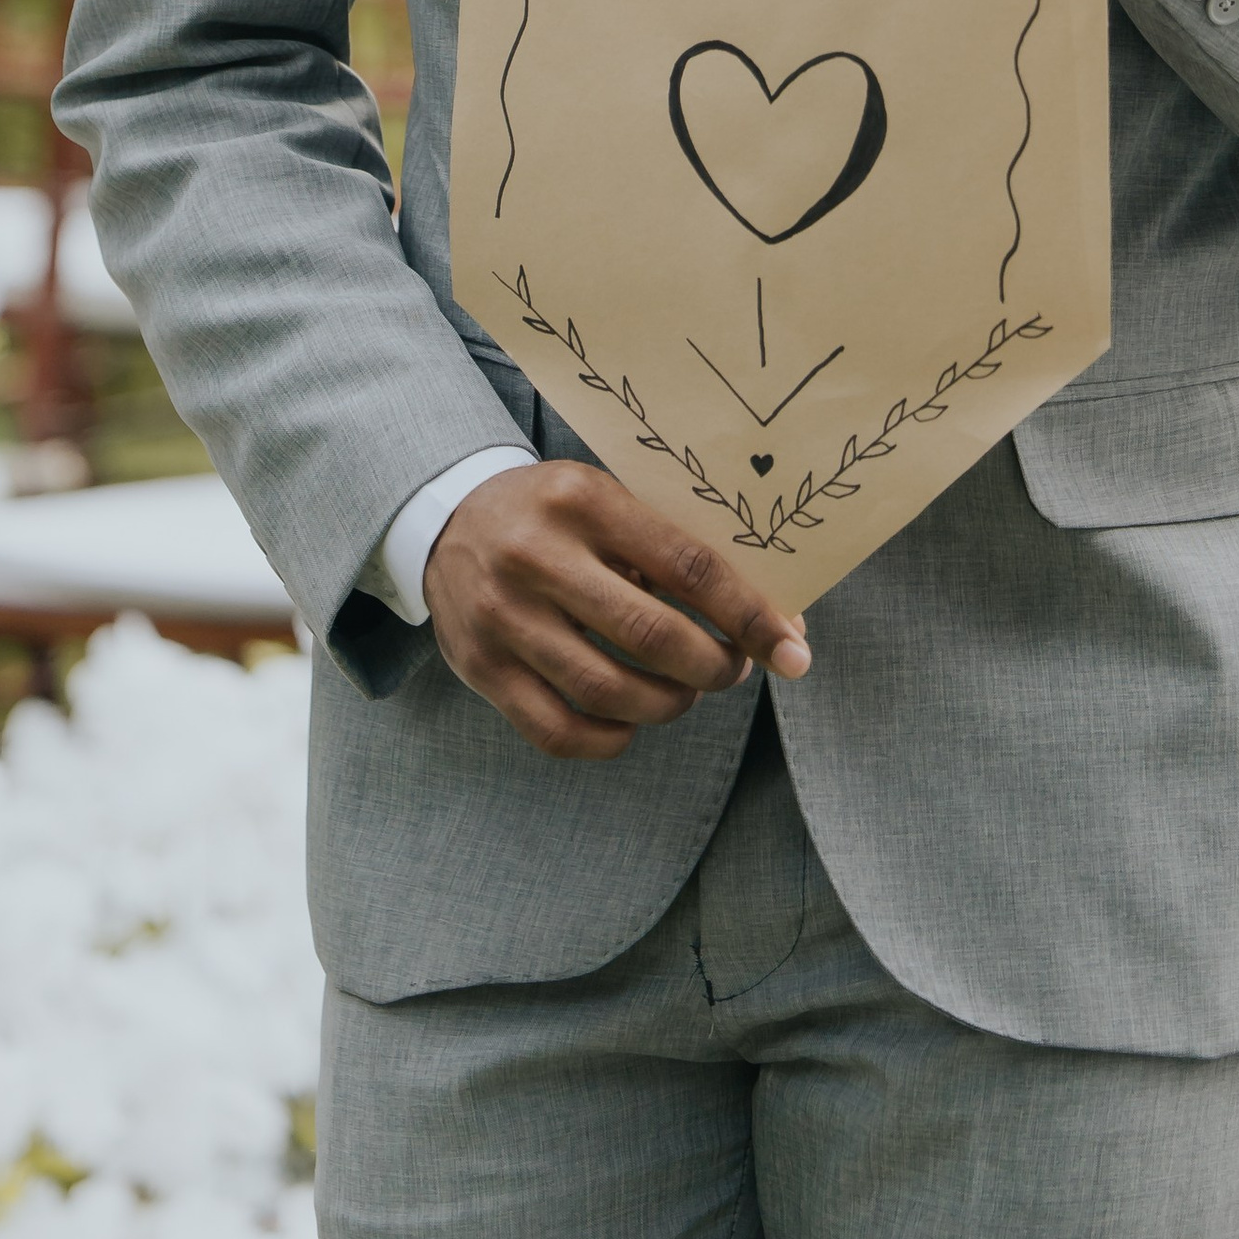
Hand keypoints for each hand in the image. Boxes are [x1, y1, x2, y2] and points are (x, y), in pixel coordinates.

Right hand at [422, 461, 811, 761]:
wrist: (446, 519)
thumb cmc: (554, 512)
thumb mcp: (608, 498)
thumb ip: (677, 549)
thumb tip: (780, 618)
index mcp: (584, 500)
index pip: (688, 566)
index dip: (749, 614)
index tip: (792, 650)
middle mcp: (538, 556)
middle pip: (652, 637)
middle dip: (714, 666)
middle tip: (732, 669)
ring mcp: (503, 618)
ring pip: (609, 691)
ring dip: (668, 704)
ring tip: (683, 692)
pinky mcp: (481, 669)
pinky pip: (558, 731)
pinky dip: (610, 740)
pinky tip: (631, 722)